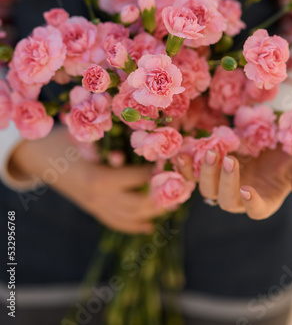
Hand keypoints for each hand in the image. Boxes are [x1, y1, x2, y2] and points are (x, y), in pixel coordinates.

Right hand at [10, 127, 163, 233]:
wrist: (38, 157)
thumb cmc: (65, 140)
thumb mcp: (89, 136)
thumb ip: (115, 141)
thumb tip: (148, 136)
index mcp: (100, 179)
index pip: (139, 178)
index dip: (159, 171)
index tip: (175, 162)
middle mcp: (99, 199)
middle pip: (140, 205)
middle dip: (163, 197)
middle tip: (182, 188)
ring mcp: (95, 208)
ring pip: (131, 217)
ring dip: (153, 212)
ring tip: (173, 203)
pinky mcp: (92, 211)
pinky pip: (116, 223)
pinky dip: (134, 226)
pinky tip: (149, 227)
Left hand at [177, 147, 291, 219]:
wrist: (273, 138)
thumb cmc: (291, 155)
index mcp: (265, 200)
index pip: (256, 211)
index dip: (251, 203)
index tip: (248, 189)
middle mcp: (241, 197)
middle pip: (226, 201)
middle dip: (226, 182)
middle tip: (230, 159)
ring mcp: (223, 184)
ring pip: (207, 189)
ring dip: (206, 172)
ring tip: (212, 150)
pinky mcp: (210, 170)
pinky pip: (192, 175)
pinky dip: (185, 167)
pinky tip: (182, 154)